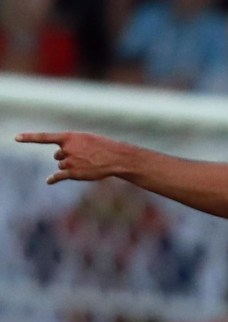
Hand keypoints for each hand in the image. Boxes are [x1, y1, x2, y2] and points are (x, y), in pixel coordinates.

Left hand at [15, 131, 130, 183]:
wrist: (115, 158)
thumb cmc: (103, 147)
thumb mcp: (86, 139)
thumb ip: (70, 144)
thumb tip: (59, 158)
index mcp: (68, 137)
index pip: (44, 137)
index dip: (29, 137)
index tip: (16, 138)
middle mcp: (66, 149)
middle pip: (58, 155)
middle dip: (66, 157)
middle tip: (83, 157)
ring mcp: (69, 162)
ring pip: (62, 166)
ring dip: (71, 166)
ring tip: (87, 165)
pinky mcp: (73, 173)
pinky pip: (59, 176)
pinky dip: (53, 179)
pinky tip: (49, 181)